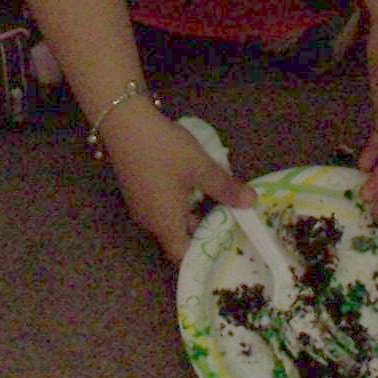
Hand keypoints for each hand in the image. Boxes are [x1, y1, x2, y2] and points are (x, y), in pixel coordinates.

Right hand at [103, 102, 251, 263]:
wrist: (126, 123)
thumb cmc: (165, 151)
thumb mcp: (200, 168)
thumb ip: (225, 188)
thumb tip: (252, 203)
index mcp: (165, 224)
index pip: (181, 254)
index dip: (201, 252)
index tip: (223, 241)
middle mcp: (149, 220)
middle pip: (176, 235)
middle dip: (201, 227)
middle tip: (226, 217)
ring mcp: (139, 204)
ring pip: (168, 217)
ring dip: (189, 211)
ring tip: (213, 196)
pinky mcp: (135, 188)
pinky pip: (159, 204)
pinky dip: (176, 199)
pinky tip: (190, 180)